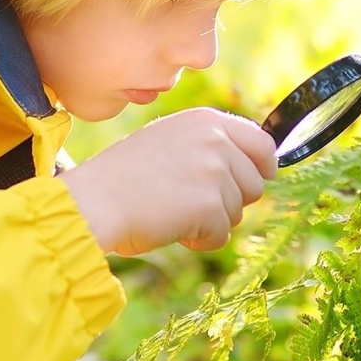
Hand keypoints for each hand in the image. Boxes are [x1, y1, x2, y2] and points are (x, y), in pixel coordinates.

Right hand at [58, 108, 277, 254]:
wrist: (95, 201)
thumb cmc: (123, 177)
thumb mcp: (167, 142)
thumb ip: (207, 147)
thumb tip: (255, 172)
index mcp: (204, 120)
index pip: (261, 142)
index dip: (264, 166)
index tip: (262, 178)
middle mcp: (215, 140)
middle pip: (254, 184)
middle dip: (229, 201)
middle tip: (188, 203)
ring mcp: (214, 171)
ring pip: (237, 212)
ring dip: (210, 221)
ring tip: (172, 212)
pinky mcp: (210, 205)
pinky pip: (222, 235)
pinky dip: (200, 240)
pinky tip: (171, 228)